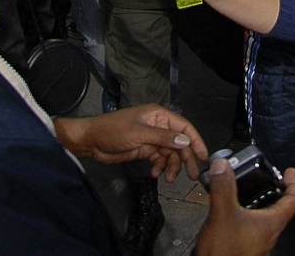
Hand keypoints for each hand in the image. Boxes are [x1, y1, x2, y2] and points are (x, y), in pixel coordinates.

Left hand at [57, 105, 206, 181]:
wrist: (91, 141)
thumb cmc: (112, 131)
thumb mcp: (138, 133)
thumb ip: (162, 138)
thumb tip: (185, 141)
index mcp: (158, 115)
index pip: (184, 127)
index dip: (195, 140)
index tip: (203, 156)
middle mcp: (158, 126)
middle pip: (179, 143)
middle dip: (185, 158)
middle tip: (192, 175)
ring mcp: (152, 139)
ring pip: (170, 154)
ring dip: (171, 166)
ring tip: (168, 178)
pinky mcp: (145, 150)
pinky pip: (159, 160)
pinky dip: (160, 167)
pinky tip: (155, 174)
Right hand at [195, 159, 294, 255]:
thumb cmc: (225, 254)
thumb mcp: (223, 214)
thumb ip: (223, 188)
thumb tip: (223, 167)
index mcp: (271, 223)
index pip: (293, 200)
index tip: (290, 172)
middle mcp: (268, 232)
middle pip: (281, 207)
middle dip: (277, 189)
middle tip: (270, 177)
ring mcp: (257, 240)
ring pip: (266, 216)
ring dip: (261, 200)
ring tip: (249, 188)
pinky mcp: (246, 244)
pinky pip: (253, 223)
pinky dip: (248, 211)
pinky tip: (232, 208)